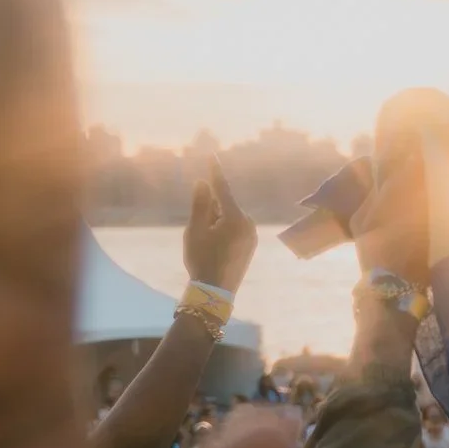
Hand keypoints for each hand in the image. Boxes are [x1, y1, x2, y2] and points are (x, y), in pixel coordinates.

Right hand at [181, 153, 256, 294]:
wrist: (216, 291)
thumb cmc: (202, 259)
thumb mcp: (196, 230)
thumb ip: (200, 204)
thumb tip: (203, 182)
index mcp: (235, 217)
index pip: (222, 189)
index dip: (215, 172)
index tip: (212, 156)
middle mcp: (249, 223)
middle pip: (224, 206)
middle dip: (209, 212)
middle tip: (202, 236)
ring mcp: (252, 235)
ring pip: (228, 219)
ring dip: (215, 224)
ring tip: (208, 246)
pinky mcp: (251, 245)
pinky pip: (234, 230)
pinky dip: (222, 232)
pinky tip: (215, 250)